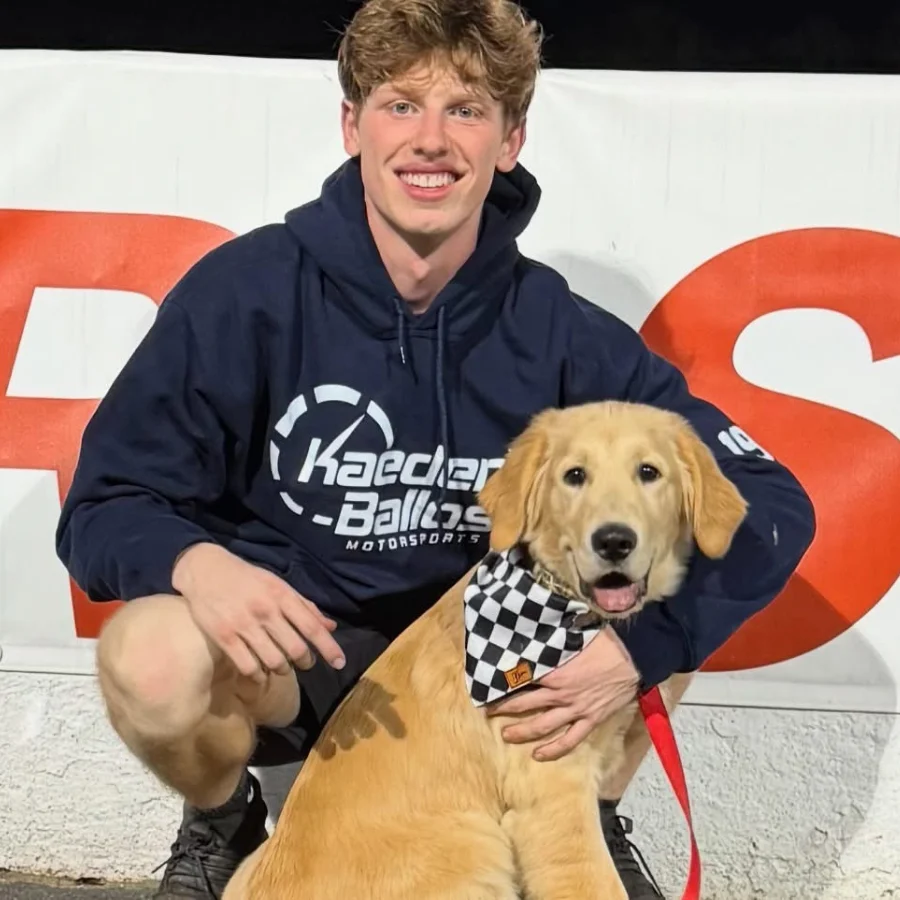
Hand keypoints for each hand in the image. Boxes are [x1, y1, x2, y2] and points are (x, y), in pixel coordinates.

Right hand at [172, 542, 345, 681]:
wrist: (205, 570)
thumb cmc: (247, 579)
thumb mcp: (279, 585)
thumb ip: (304, 606)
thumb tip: (330, 627)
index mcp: (282, 595)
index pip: (312, 626)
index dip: (329, 647)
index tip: (340, 663)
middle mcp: (266, 610)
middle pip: (295, 649)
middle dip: (305, 661)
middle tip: (305, 663)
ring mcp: (244, 625)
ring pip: (274, 661)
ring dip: (282, 669)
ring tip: (282, 666)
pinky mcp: (224, 637)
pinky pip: (248, 666)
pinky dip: (258, 675)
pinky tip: (260, 673)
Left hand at [486, 628, 639, 760]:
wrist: (634, 659)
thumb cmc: (606, 642)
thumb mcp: (575, 635)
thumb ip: (555, 640)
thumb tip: (538, 630)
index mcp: (555, 670)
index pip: (522, 677)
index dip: (504, 681)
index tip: (489, 683)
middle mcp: (560, 693)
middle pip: (525, 703)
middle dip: (504, 707)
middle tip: (487, 710)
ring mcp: (575, 710)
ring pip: (542, 725)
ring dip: (522, 731)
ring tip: (506, 735)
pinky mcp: (590, 720)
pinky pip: (569, 740)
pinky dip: (553, 750)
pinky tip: (538, 755)